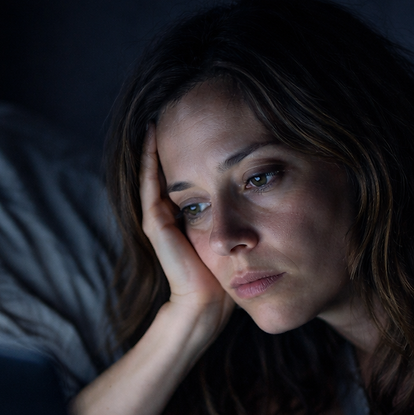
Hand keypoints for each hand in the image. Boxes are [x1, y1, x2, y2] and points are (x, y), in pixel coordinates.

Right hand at [140, 124, 234, 335]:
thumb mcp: (236, 236)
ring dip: (155, 145)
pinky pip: (150, 182)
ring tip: (161, 115)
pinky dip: (149, 158)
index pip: (186, 179)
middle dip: (173, 144)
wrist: (207, 303)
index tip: (200, 125)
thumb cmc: (227, 278)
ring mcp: (158, 218)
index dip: (191, 154)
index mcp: (188, 219)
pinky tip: (153, 134)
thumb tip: (264, 187)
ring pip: (155, 173)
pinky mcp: (154, 223)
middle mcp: (169, 216)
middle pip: (170, 172)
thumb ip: (240, 215)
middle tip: (175, 111)